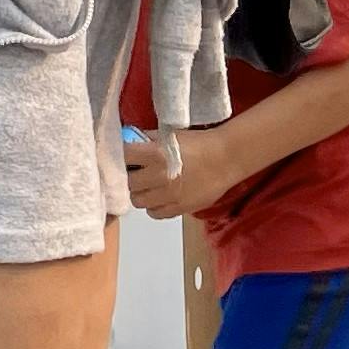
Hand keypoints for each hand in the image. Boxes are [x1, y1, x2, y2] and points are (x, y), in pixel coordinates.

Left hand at [128, 121, 244, 223]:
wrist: (226, 159)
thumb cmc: (199, 143)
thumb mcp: (171, 135)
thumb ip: (148, 140)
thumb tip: (128, 143)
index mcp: (155, 154)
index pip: (124, 156)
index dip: (122, 156)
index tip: (125, 156)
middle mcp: (158, 176)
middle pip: (128, 183)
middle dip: (130, 177)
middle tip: (137, 173)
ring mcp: (168, 195)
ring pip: (138, 201)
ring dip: (140, 193)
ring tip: (149, 186)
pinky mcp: (178, 208)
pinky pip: (154, 213)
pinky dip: (154, 206)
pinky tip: (160, 197)